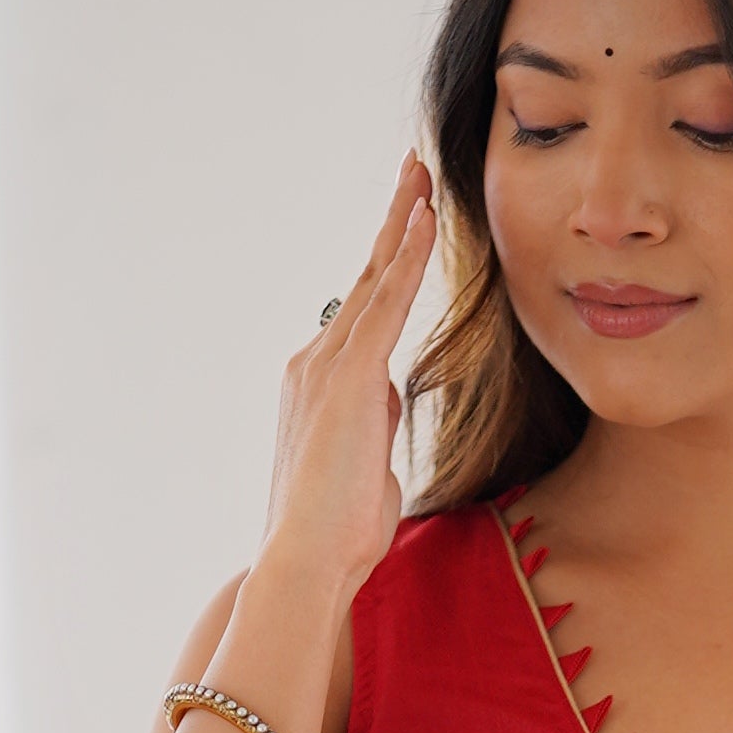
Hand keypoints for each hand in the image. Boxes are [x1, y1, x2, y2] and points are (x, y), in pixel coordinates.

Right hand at [261, 157, 436, 603]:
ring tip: (423, 176)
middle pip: (366, 280)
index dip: (389, 267)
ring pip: (376, 280)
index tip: (409, 227)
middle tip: (414, 172)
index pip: (363, 313)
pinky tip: (426, 220)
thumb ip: (374, 425)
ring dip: (403, 224)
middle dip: (393, 223)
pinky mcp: (351, 377)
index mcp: (322, 387)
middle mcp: (316, 363)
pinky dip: (409, 259)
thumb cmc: (337, 534)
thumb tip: (386, 400)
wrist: (305, 560)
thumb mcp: (365, 467)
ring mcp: (329, 366)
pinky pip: (386, 304)